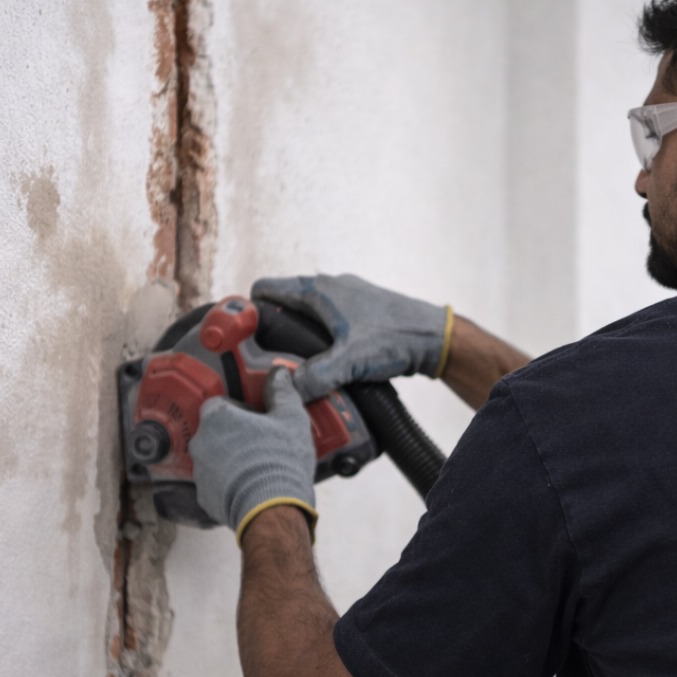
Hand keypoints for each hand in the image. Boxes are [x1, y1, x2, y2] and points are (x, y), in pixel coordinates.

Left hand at [189, 369, 317, 542]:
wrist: (272, 510)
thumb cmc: (280, 461)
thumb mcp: (291, 418)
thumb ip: (282, 392)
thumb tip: (279, 374)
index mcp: (216, 418)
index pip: (219, 404)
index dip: (240, 409)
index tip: (258, 419)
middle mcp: (201, 443)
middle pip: (215, 432)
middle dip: (236, 436)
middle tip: (262, 444)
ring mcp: (200, 472)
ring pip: (215, 458)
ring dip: (232, 460)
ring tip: (260, 468)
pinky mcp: (205, 497)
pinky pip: (216, 484)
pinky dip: (230, 484)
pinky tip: (253, 487)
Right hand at [251, 273, 452, 400]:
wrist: (433, 336)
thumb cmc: (394, 337)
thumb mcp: (350, 360)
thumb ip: (315, 375)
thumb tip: (285, 389)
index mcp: (317, 290)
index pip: (265, 289)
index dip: (249, 310)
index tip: (242, 335)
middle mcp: (328, 287)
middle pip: (283, 302)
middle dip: (270, 326)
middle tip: (262, 357)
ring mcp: (344, 296)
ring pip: (305, 312)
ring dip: (295, 332)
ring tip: (291, 364)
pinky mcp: (359, 310)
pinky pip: (326, 320)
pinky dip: (318, 335)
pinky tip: (324, 361)